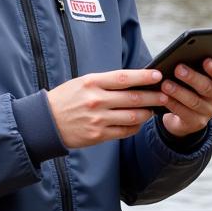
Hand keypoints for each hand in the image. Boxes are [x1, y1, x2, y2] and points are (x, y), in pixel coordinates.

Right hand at [46, 69, 165, 148]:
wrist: (45, 122)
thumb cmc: (67, 98)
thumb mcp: (83, 83)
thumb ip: (107, 82)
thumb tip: (134, 80)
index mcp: (92, 83)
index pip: (124, 78)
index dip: (144, 76)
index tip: (158, 75)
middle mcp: (96, 101)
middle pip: (133, 98)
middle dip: (153, 97)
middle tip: (165, 95)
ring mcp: (98, 119)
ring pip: (132, 117)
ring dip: (146, 113)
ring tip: (153, 109)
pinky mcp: (98, 135)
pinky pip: (124, 132)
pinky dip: (135, 127)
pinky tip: (138, 122)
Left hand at [159, 59, 211, 136]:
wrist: (183, 115)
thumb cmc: (187, 88)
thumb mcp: (191, 79)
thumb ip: (191, 69)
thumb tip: (178, 59)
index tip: (205, 60)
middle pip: (206, 87)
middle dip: (191, 77)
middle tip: (178, 69)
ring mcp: (208, 111)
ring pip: (194, 101)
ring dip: (179, 92)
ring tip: (166, 84)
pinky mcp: (197, 123)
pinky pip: (185, 113)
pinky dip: (173, 104)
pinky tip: (164, 98)